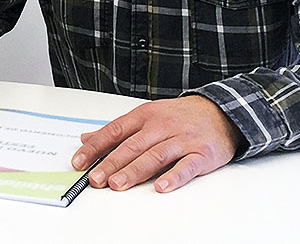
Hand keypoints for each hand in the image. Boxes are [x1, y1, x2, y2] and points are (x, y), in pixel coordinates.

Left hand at [71, 95, 242, 192]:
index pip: (114, 131)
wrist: (220, 112)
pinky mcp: (201, 154)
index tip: (79, 162)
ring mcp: (181, 140)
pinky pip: (186, 166)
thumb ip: (117, 131)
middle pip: (132, 146)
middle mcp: (161, 126)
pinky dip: (174, 177)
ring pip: (155, 155)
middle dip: (111, 163)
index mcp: (144, 116)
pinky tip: (161, 187)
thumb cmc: (179, 117)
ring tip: (117, 184)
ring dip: (135, 171)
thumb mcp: (146, 116)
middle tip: (95, 179)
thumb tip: (86, 139)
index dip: (95, 147)